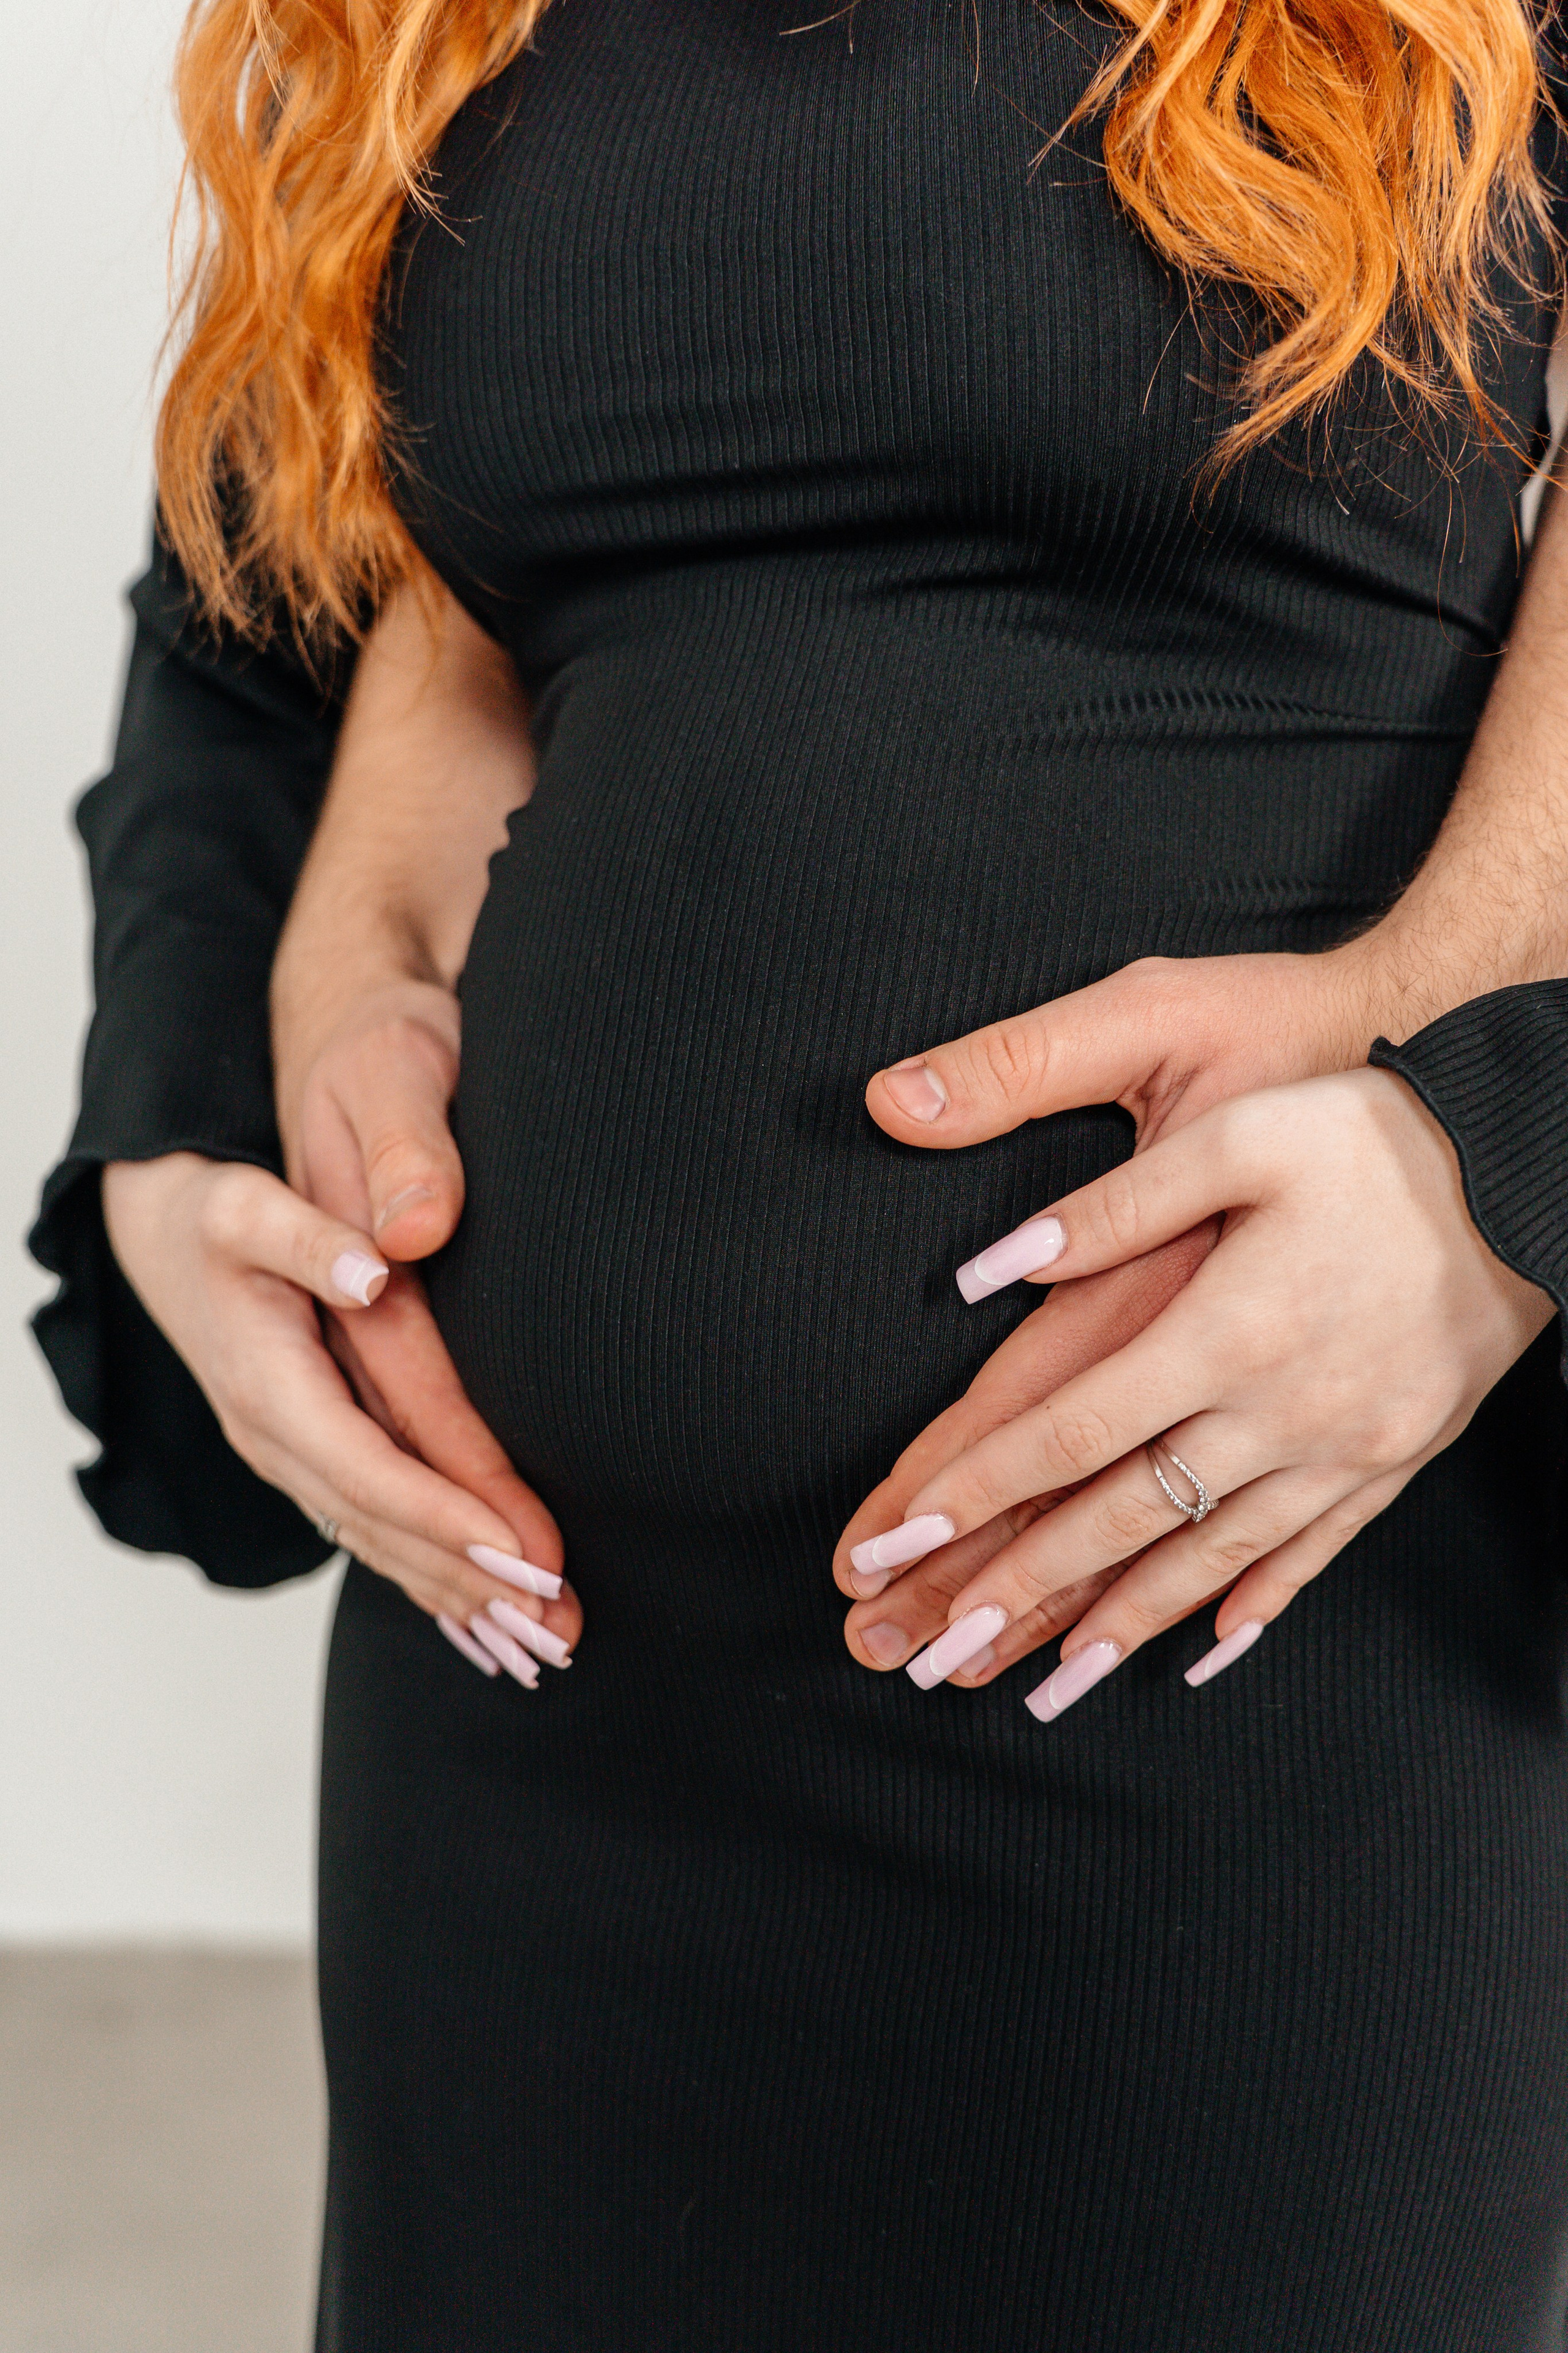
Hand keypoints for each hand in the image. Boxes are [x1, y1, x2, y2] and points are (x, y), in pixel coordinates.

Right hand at [102, 1143, 579, 1689]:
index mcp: (268, 1388)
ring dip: (459, 1597)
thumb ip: (313, 1240)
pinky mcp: (309, 1460)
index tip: (520, 1551)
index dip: (446, 1515)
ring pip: (379, 1544)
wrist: (163, 1240)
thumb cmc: (215, 1218)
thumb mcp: (249, 1209)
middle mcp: (275, 1440)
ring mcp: (289, 1459)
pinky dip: (428, 1578)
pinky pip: (371, 1533)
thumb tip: (374, 1273)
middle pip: (383, 1528)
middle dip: (471, 1580)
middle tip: (557, 1623)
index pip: (370, 1470)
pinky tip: (483, 1618)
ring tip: (541, 1639)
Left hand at [834, 945, 1383, 1676]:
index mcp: (1224, 1330)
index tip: (898, 1539)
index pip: (1069, 1432)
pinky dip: (1253, 1607)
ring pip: (1212, 1560)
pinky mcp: (1395, 1457)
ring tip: (1049, 1687)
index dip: (975, 1491)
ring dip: (1123, 1626)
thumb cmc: (1379, 1135)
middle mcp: (1279, 1411)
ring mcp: (1344, 1448)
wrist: (1532, 1167)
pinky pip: (1312, 1554)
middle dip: (1022, 1589)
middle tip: (936, 1652)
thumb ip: (1112, 1204)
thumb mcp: (1240, 1132)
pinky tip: (1207, 1652)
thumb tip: (992, 1268)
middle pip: (1125, 1519)